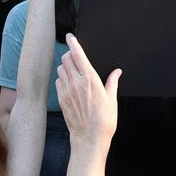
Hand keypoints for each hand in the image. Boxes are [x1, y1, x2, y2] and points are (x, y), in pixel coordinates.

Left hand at [55, 34, 119, 149]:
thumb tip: (117, 71)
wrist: (89, 139)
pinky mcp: (61, 100)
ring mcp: (67, 91)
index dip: (73, 43)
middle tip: (75, 56)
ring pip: (60, 69)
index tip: (70, 36)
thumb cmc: (104, 121)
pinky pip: (58, 82)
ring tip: (73, 71)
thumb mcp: (112, 100)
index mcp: (91, 80)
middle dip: (70, 55)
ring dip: (65, 66)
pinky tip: (69, 84)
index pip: (78, 55)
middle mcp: (77, 83)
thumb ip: (112, 82)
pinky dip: (62, 79)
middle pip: (66, 59)